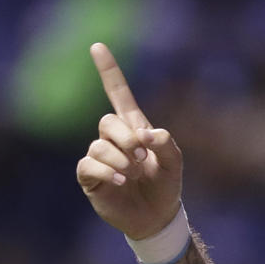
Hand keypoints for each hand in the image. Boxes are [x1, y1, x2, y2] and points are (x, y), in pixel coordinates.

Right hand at [75, 42, 183, 240]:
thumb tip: (143, 135)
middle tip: (142, 157)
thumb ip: (165, 142)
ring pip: (98, 145)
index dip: (109, 71)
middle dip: (125, 138)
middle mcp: (113, 140)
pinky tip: (121, 182)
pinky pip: (88, 164)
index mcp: (134, 128)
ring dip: (119, 160)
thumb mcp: (175, 162)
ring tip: (133, 175)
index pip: (118, 94)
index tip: (97, 46)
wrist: (157, 217)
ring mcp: (100, 158)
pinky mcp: (91, 177)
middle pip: (107, 122)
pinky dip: (107, 171)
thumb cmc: (166, 186)